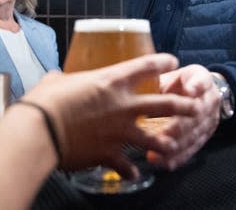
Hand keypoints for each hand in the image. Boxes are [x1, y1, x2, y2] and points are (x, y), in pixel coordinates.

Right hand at [25, 53, 196, 178]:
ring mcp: (119, 131)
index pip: (146, 65)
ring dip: (167, 143)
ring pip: (155, 139)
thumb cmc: (45, 101)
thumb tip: (55, 78)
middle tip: (195, 107)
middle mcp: (123, 105)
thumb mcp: (56, 81)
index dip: (163, 62)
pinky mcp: (110, 153)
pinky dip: (130, 171)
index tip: (173, 62)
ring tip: (174, 146)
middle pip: (164, 104)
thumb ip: (62, 79)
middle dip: (184, 106)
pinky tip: (134, 173)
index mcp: (111, 81)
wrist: (40, 130)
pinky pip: (127, 165)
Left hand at [148, 64, 220, 169]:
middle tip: (160, 135)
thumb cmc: (176, 82)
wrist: (195, 90)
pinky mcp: (205, 136)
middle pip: (197, 114)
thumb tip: (162, 82)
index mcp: (202, 79)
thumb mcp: (172, 72)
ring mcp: (210, 120)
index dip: (196, 87)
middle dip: (179, 126)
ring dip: (176, 146)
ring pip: (195, 135)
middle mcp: (211, 100)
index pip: (202, 82)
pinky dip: (179, 157)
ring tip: (155, 154)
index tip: (188, 91)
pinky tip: (165, 163)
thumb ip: (166, 77)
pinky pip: (193, 148)